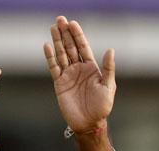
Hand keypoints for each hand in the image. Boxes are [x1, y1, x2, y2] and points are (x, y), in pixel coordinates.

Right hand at [43, 16, 114, 134]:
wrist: (89, 123)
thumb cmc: (102, 107)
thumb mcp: (108, 87)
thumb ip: (108, 69)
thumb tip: (110, 50)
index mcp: (91, 68)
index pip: (83, 47)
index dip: (78, 35)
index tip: (73, 23)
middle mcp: (79, 69)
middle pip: (71, 47)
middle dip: (65, 34)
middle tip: (60, 19)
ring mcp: (68, 75)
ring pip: (61, 54)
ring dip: (57, 41)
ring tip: (53, 28)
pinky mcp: (60, 84)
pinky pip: (54, 68)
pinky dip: (50, 57)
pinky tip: (47, 46)